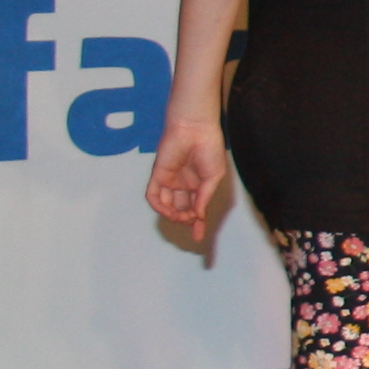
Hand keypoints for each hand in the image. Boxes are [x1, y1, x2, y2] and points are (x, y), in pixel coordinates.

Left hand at [146, 119, 228, 234]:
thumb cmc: (210, 149)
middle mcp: (183, 185)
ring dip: (173, 215)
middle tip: (193, 222)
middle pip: (181, 209)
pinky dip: (159, 206)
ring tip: (184, 217)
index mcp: (198, 184)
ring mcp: (169, 181)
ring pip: (167, 205)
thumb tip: (198, 216)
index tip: (200, 238)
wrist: (196, 129)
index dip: (198, 224)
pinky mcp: (158, 175)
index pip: (195, 208)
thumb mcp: (214, 177)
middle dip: (186, 220)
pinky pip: (154, 195)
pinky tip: (168, 211)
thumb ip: (204, 197)